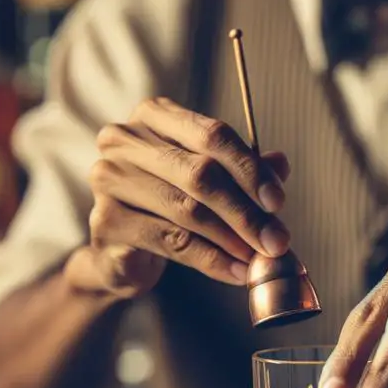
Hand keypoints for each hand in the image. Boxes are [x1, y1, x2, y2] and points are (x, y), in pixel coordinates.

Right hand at [66, 97, 291, 297]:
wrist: (122, 251)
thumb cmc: (169, 203)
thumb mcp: (210, 180)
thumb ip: (243, 170)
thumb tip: (281, 164)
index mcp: (154, 116)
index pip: (212, 134)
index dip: (250, 169)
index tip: (278, 203)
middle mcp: (125, 140)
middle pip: (201, 174)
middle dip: (246, 212)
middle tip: (276, 240)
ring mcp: (110, 179)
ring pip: (187, 210)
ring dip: (232, 239)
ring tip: (258, 258)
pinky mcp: (106, 222)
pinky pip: (172, 242)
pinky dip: (211, 260)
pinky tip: (235, 272)